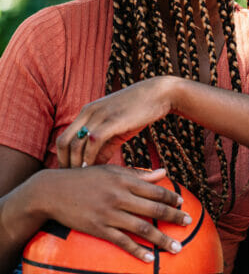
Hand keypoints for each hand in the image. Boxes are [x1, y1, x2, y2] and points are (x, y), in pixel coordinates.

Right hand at [28, 166, 189, 261]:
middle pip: (154, 209)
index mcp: (124, 181)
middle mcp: (119, 197)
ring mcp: (108, 214)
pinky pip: (122, 242)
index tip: (182, 203)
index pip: (155, 190)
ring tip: (177, 248)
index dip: (171, 198)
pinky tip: (150, 259)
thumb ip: (138, 174)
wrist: (50, 191)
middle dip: (174, 216)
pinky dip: (137, 251)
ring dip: (162, 239)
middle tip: (188, 223)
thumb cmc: (84, 179)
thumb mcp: (111, 172)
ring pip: (142, 228)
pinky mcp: (98, 228)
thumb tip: (164, 173)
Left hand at [57, 77, 176, 167]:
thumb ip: (106, 145)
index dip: (64, 158)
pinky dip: (91, 157)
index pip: (64, 138)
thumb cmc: (141, 111)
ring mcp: (99, 115)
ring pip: (76, 143)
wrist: (160, 94)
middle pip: (63, 142)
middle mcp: (88, 112)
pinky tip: (96, 168)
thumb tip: (96, 164)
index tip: (71, 173)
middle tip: (74, 179)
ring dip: (77, 163)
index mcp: (87, 112)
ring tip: (84, 178)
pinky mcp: (112, 120)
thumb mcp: (119, 128)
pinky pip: (93, 141)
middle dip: (66, 163)